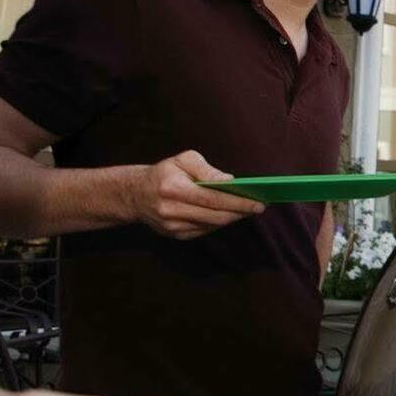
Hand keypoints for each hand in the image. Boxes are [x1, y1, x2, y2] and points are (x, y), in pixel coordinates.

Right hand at [129, 151, 263, 239]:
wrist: (136, 194)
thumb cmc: (165, 173)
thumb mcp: (184, 160)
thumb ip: (208, 170)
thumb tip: (230, 182)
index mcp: (174, 188)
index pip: (214, 199)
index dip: (239, 202)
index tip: (259, 202)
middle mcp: (171, 210)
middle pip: (216, 215)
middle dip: (240, 212)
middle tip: (259, 206)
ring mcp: (172, 226)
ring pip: (212, 225)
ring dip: (232, 218)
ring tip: (247, 209)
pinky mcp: (175, 235)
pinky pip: (204, 230)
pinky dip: (218, 222)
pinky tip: (228, 214)